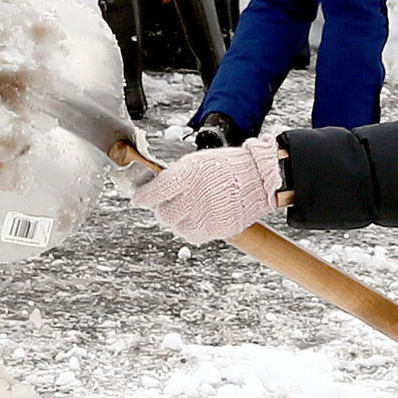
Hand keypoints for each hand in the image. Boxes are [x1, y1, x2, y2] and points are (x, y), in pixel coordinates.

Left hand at [128, 144, 289, 242]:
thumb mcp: (196, 162)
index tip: (139, 199)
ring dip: (178, 219)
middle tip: (171, 202)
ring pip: (176, 226)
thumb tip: (152, 188)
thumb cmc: (227, 167)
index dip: (142, 197)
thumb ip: (173, 177)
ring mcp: (205, 215)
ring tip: (190, 208)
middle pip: (163, 214)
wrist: (259, 178)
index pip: (154, 192)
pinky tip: (200, 217)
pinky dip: (191, 228)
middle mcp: (194, 197)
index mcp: (187, 176)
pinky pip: (192, 235)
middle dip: (163, 208)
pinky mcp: (216, 229)